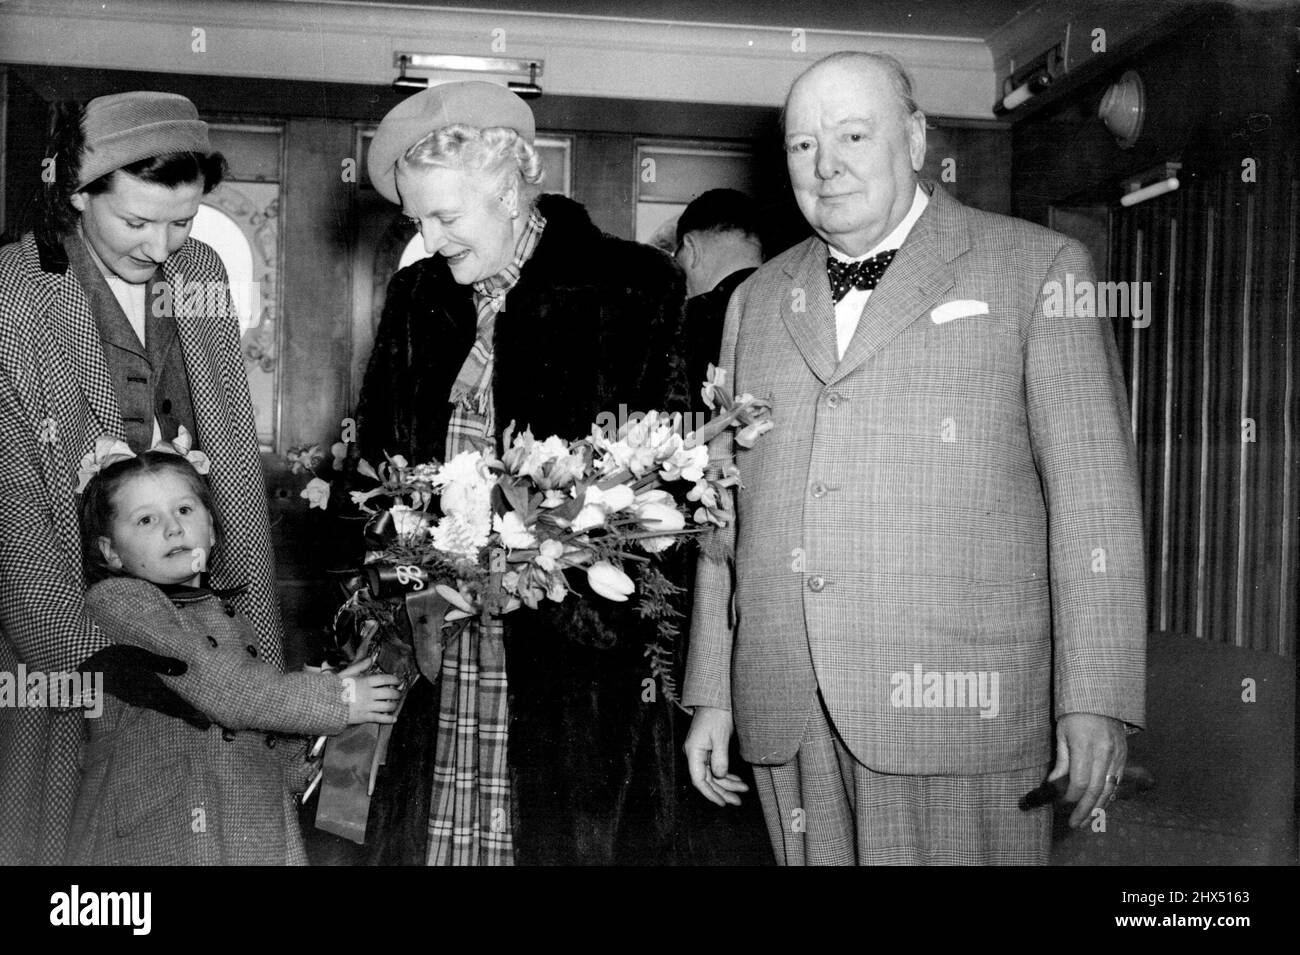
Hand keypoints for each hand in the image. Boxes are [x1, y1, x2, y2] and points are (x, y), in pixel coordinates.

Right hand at [80, 644, 210, 729]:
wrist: (89, 670)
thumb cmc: (116, 659)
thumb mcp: (141, 657)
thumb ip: (163, 663)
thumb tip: (185, 668)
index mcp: (151, 689)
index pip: (175, 703)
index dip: (191, 712)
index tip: (206, 721)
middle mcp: (147, 698)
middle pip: (173, 709)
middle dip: (190, 717)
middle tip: (207, 725)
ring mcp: (140, 699)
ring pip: (165, 708)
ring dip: (181, 713)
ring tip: (196, 718)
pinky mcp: (135, 697)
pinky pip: (157, 705)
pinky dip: (170, 708)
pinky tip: (174, 707)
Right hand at [338, 656, 400, 724]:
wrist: (324, 704)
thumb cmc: (333, 689)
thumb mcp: (345, 674)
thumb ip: (359, 666)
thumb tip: (369, 659)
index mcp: (365, 682)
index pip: (385, 679)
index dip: (394, 680)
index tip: (397, 681)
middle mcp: (369, 694)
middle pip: (389, 693)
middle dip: (396, 693)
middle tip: (398, 693)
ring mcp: (367, 706)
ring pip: (387, 706)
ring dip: (394, 705)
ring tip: (395, 704)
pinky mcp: (364, 717)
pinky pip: (380, 718)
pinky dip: (389, 719)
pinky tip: (393, 718)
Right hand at [684, 705, 748, 806]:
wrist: (715, 698)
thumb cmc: (716, 713)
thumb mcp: (720, 736)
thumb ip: (720, 757)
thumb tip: (720, 776)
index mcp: (693, 751)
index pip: (698, 780)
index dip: (710, 794)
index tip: (723, 803)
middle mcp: (695, 754)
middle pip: (707, 780)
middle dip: (723, 791)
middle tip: (738, 801)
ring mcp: (701, 752)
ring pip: (713, 775)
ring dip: (727, 784)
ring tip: (743, 790)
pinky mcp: (709, 749)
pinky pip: (716, 767)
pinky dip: (727, 775)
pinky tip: (737, 780)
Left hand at [1048, 712, 1126, 827]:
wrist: (1100, 698)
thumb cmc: (1074, 714)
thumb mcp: (1062, 733)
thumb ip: (1061, 761)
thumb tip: (1054, 785)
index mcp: (1085, 746)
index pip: (1080, 782)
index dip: (1070, 798)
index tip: (1060, 805)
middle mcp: (1104, 753)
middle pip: (1096, 790)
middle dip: (1084, 810)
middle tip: (1074, 824)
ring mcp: (1117, 755)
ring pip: (1109, 789)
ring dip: (1098, 808)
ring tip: (1086, 821)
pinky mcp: (1124, 756)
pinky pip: (1116, 781)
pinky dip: (1108, 796)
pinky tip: (1099, 805)